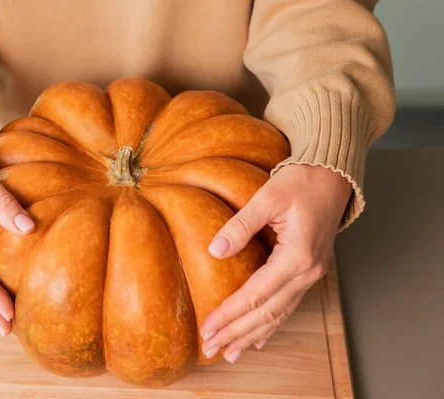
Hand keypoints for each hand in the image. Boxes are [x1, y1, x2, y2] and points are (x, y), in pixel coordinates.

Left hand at [200, 164, 352, 362]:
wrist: (333, 176)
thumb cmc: (303, 181)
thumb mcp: (269, 196)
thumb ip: (241, 224)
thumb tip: (215, 249)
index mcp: (297, 257)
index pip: (255, 295)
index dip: (229, 315)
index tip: (207, 329)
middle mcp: (307, 272)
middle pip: (267, 313)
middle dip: (237, 334)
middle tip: (211, 349)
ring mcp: (310, 274)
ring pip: (278, 314)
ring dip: (252, 335)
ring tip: (230, 352)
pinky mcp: (308, 271)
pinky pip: (288, 305)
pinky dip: (271, 324)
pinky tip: (258, 338)